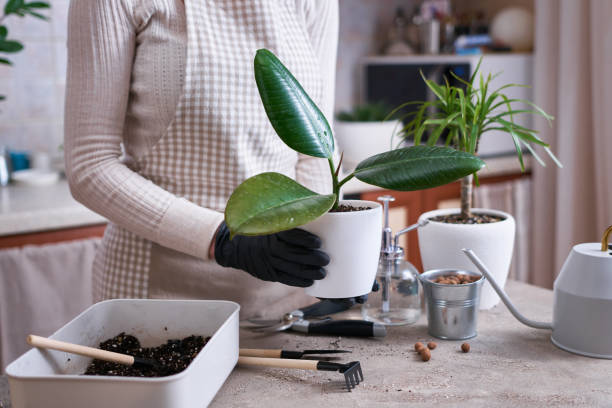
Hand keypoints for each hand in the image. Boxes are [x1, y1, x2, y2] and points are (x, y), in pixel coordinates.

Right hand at [213, 221, 329, 286]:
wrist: (234, 246)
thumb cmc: (259, 228)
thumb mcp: (268, 218)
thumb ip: (288, 215)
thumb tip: (318, 205)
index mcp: (269, 230)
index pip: (289, 235)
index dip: (305, 239)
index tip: (318, 242)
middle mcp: (267, 247)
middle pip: (292, 254)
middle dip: (312, 258)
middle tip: (326, 259)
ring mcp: (266, 261)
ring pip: (290, 268)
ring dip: (309, 272)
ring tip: (323, 272)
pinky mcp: (266, 273)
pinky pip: (284, 278)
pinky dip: (299, 280)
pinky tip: (311, 280)